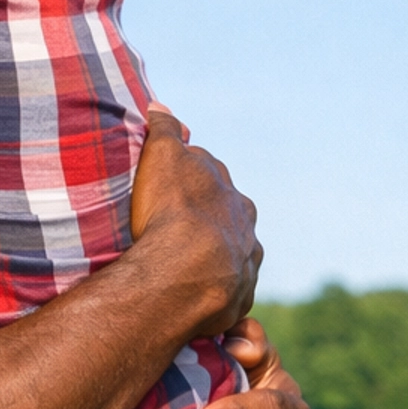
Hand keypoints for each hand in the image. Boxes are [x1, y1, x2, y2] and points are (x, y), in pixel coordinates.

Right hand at [129, 106, 262, 334]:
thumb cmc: (172, 212)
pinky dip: (212, 294)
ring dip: (214, 261)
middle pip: (228, 224)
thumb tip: (160, 106)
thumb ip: (165, 131)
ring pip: (231, 259)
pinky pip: (225, 295)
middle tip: (176, 232)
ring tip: (183, 270)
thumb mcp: (164, 158)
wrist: (186, 272)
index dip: (192, 185)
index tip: (172, 191)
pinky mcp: (236, 301)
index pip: (215, 185)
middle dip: (209, 224)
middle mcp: (247, 232)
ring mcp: (244, 268)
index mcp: (234, 198)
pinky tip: (191, 298)